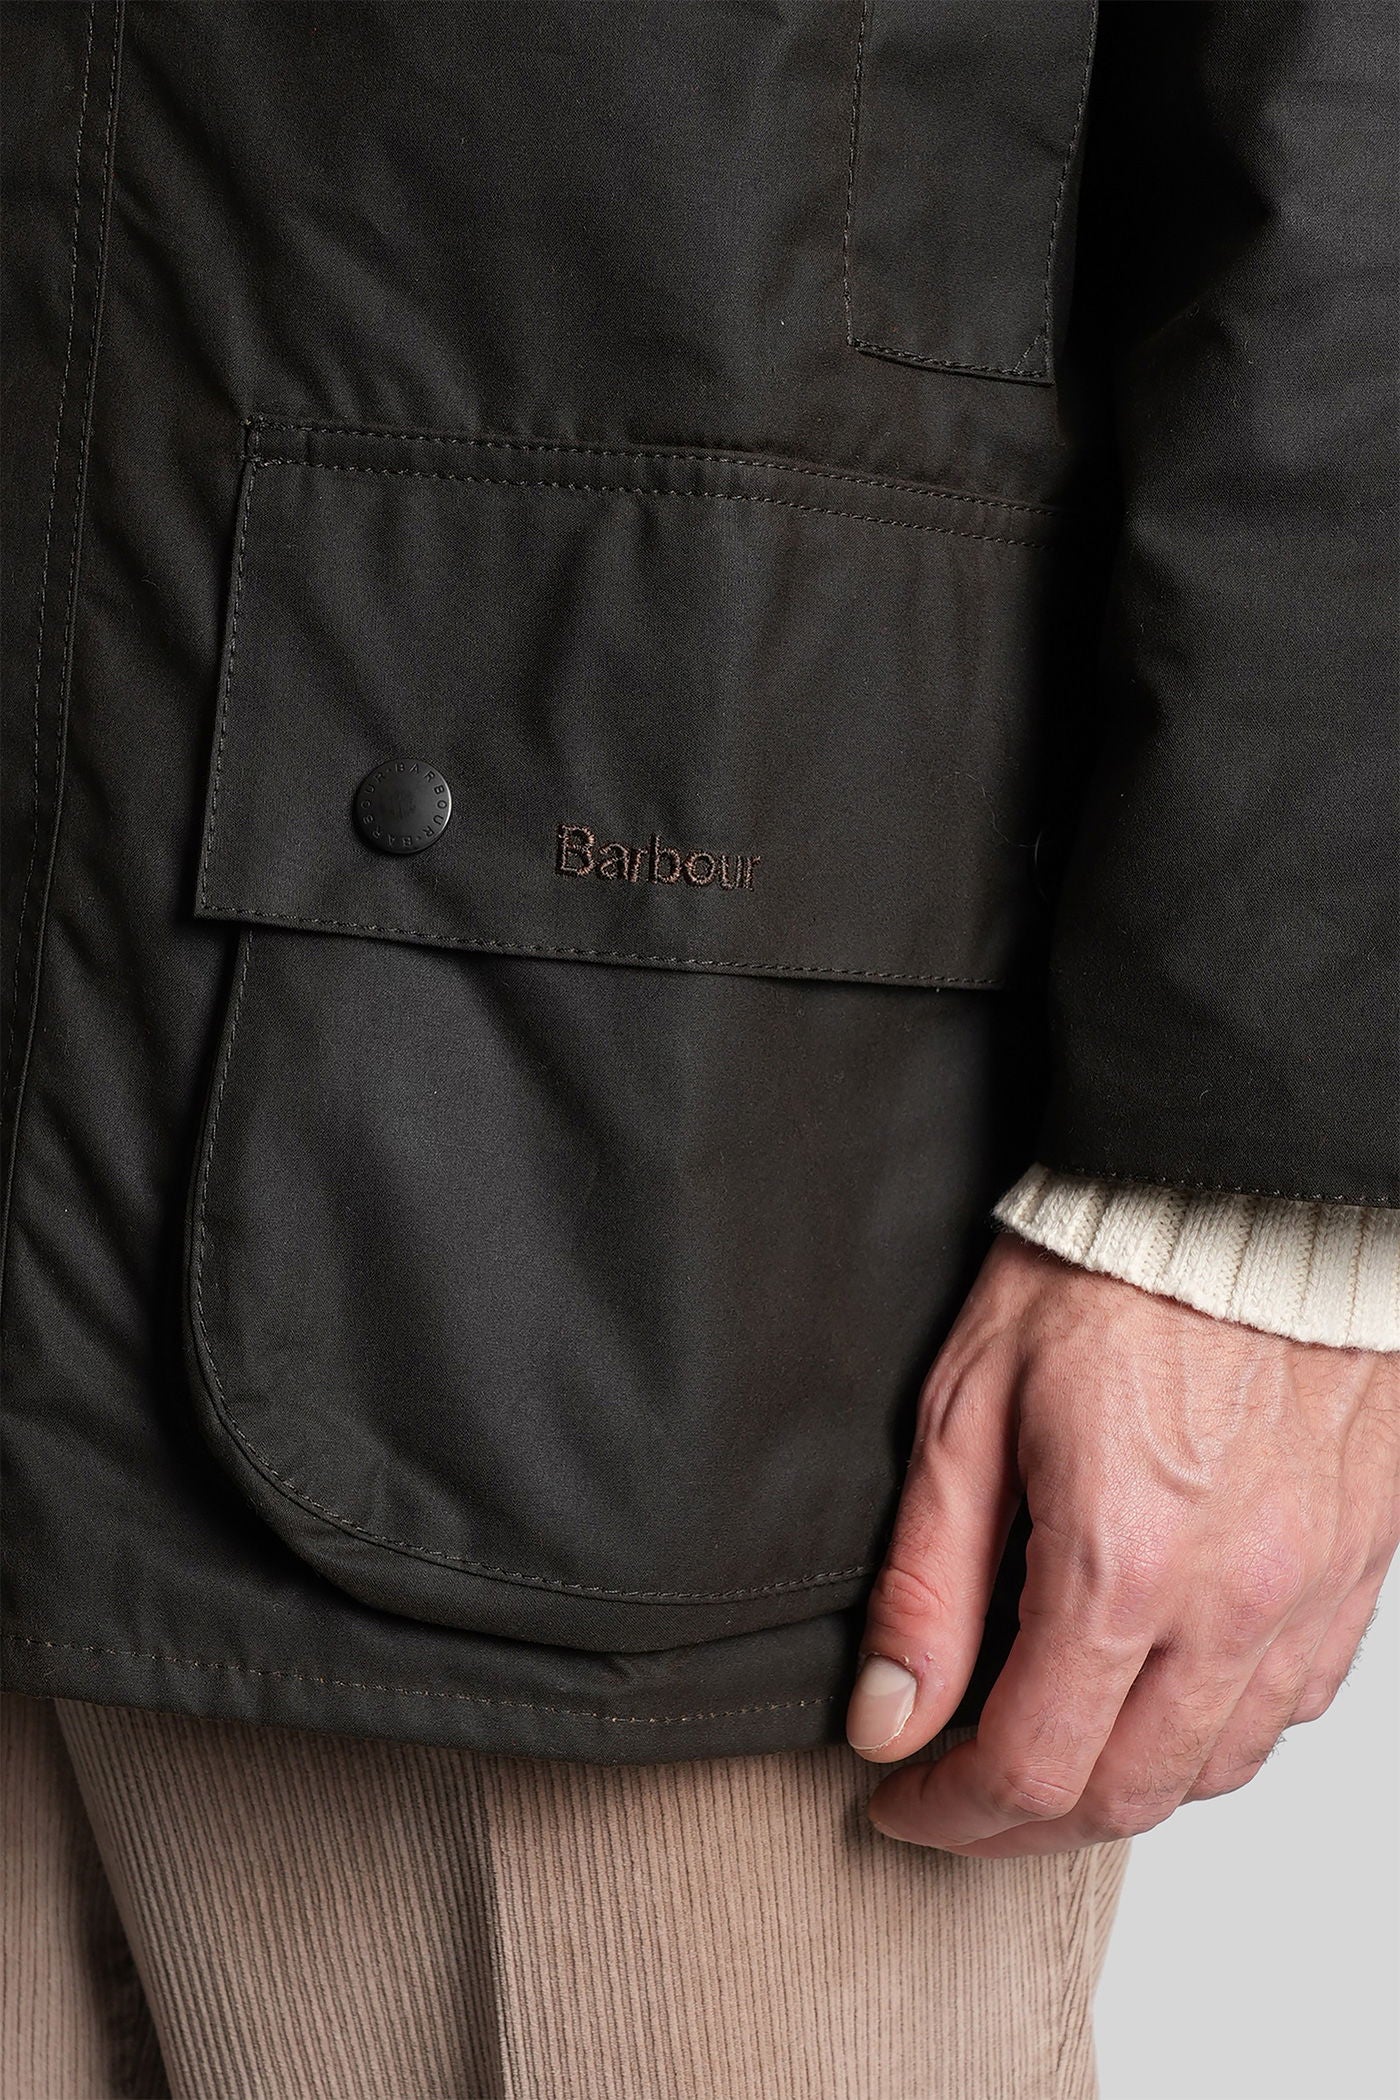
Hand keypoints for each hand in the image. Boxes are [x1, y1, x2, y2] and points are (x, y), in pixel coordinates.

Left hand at [845, 1233, 1399, 1855]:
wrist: (1241, 1193)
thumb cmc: (1103, 1273)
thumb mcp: (966, 1410)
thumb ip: (927, 1582)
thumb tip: (889, 1716)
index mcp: (1120, 1565)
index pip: (1030, 1768)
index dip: (949, 1811)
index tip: (902, 1801)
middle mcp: (1230, 1601)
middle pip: (1126, 1795)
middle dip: (1026, 1822)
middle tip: (963, 1796)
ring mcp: (1307, 1590)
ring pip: (1218, 1767)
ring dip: (1123, 1786)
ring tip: (1052, 1752)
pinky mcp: (1354, 1565)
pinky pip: (1292, 1703)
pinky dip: (1217, 1733)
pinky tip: (1163, 1696)